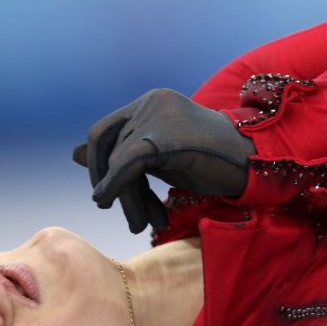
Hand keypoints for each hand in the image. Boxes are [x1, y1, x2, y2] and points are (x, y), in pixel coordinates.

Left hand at [73, 88, 255, 232]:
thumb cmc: (212, 163)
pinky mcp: (166, 135)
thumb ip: (123, 154)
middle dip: (112, 184)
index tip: (105, 195)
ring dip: (126, 197)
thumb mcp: (159, 160)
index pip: (106, 132)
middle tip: (123, 215)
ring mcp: (159, 114)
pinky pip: (129, 163)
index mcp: (151, 102)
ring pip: (120, 159)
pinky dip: (115, 185)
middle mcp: (151, 101)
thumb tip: (74, 153)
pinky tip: (106, 202)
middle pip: (111, 147)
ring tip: (140, 223)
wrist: (253, 164)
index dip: (99, 165)